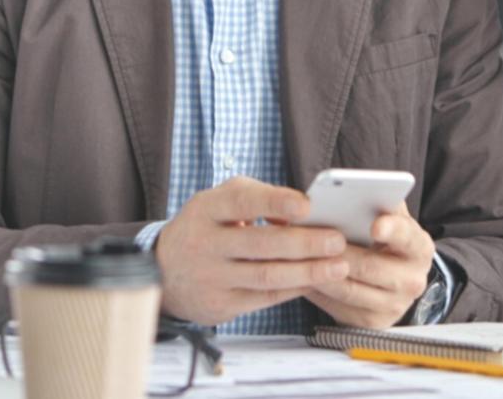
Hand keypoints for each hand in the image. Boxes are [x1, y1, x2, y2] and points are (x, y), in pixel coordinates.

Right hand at [155, 176, 347, 325]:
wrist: (164, 271)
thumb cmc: (206, 227)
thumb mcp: (219, 201)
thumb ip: (258, 197)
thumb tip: (302, 209)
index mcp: (206, 209)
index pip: (241, 202)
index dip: (275, 202)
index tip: (307, 205)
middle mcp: (205, 243)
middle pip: (261, 244)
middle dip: (304, 243)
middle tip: (337, 240)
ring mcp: (212, 277)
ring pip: (267, 275)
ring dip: (308, 271)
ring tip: (339, 265)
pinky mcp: (220, 305)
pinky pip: (265, 297)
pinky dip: (294, 288)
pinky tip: (316, 280)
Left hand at [304, 204, 436, 327]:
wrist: (396, 278)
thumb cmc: (385, 241)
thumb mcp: (389, 218)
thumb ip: (377, 202)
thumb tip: (351, 190)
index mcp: (419, 248)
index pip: (408, 237)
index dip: (392, 230)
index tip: (375, 225)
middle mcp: (412, 280)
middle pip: (370, 267)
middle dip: (338, 252)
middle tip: (311, 238)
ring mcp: (394, 306)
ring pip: (349, 290)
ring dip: (320, 273)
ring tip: (298, 256)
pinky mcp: (373, 323)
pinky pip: (339, 308)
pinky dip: (318, 292)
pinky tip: (301, 276)